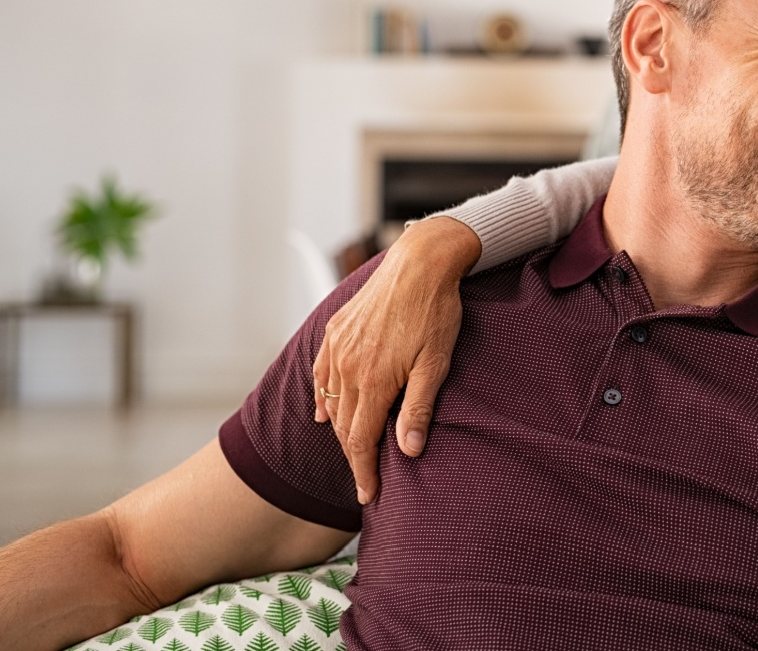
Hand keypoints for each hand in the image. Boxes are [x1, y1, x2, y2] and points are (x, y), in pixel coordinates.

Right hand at [312, 216, 476, 503]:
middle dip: (354, 457)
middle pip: (344, 427)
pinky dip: (324, 397)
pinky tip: (326, 411)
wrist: (420, 262)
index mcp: (373, 380)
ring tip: (353, 451)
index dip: (364, 472)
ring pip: (332, 402)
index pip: (362, 441)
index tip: (369, 495)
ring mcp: (338, 348)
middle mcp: (347, 367)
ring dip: (341, 430)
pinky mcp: (336, 331)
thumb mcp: (436, 363)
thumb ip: (418, 408)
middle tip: (365, 480)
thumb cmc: (435, 311)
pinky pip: (322, 374)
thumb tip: (409, 451)